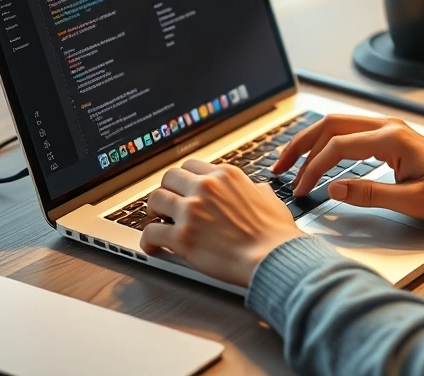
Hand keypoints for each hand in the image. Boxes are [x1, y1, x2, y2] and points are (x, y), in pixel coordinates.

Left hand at [140, 159, 304, 286]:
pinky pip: (151, 232)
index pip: (191, 166)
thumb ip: (256, 190)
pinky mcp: (183, 236)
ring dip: (155, 212)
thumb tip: (255, 189)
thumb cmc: (275, 234)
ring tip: (159, 221)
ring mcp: (192, 211)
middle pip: (169, 178)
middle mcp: (206, 188)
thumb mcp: (270, 199)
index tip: (183, 189)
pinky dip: (148, 240)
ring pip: (155, 200)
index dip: (185, 180)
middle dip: (167, 191)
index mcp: (226, 176)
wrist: (273, 257)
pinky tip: (152, 245)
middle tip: (168, 204)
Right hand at [271, 115, 423, 220]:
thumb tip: (332, 189)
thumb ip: (369, 194)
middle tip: (279, 168)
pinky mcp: (389, 137)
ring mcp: (388, 129)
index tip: (301, 189)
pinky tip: (319, 159)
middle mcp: (387, 127)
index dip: (314, 168)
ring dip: (312, 143)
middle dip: (301, 146)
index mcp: (391, 139)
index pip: (338, 147)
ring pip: (337, 126)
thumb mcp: (410, 201)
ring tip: (292, 163)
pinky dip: (328, 144)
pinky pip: (350, 133)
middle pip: (330, 125)